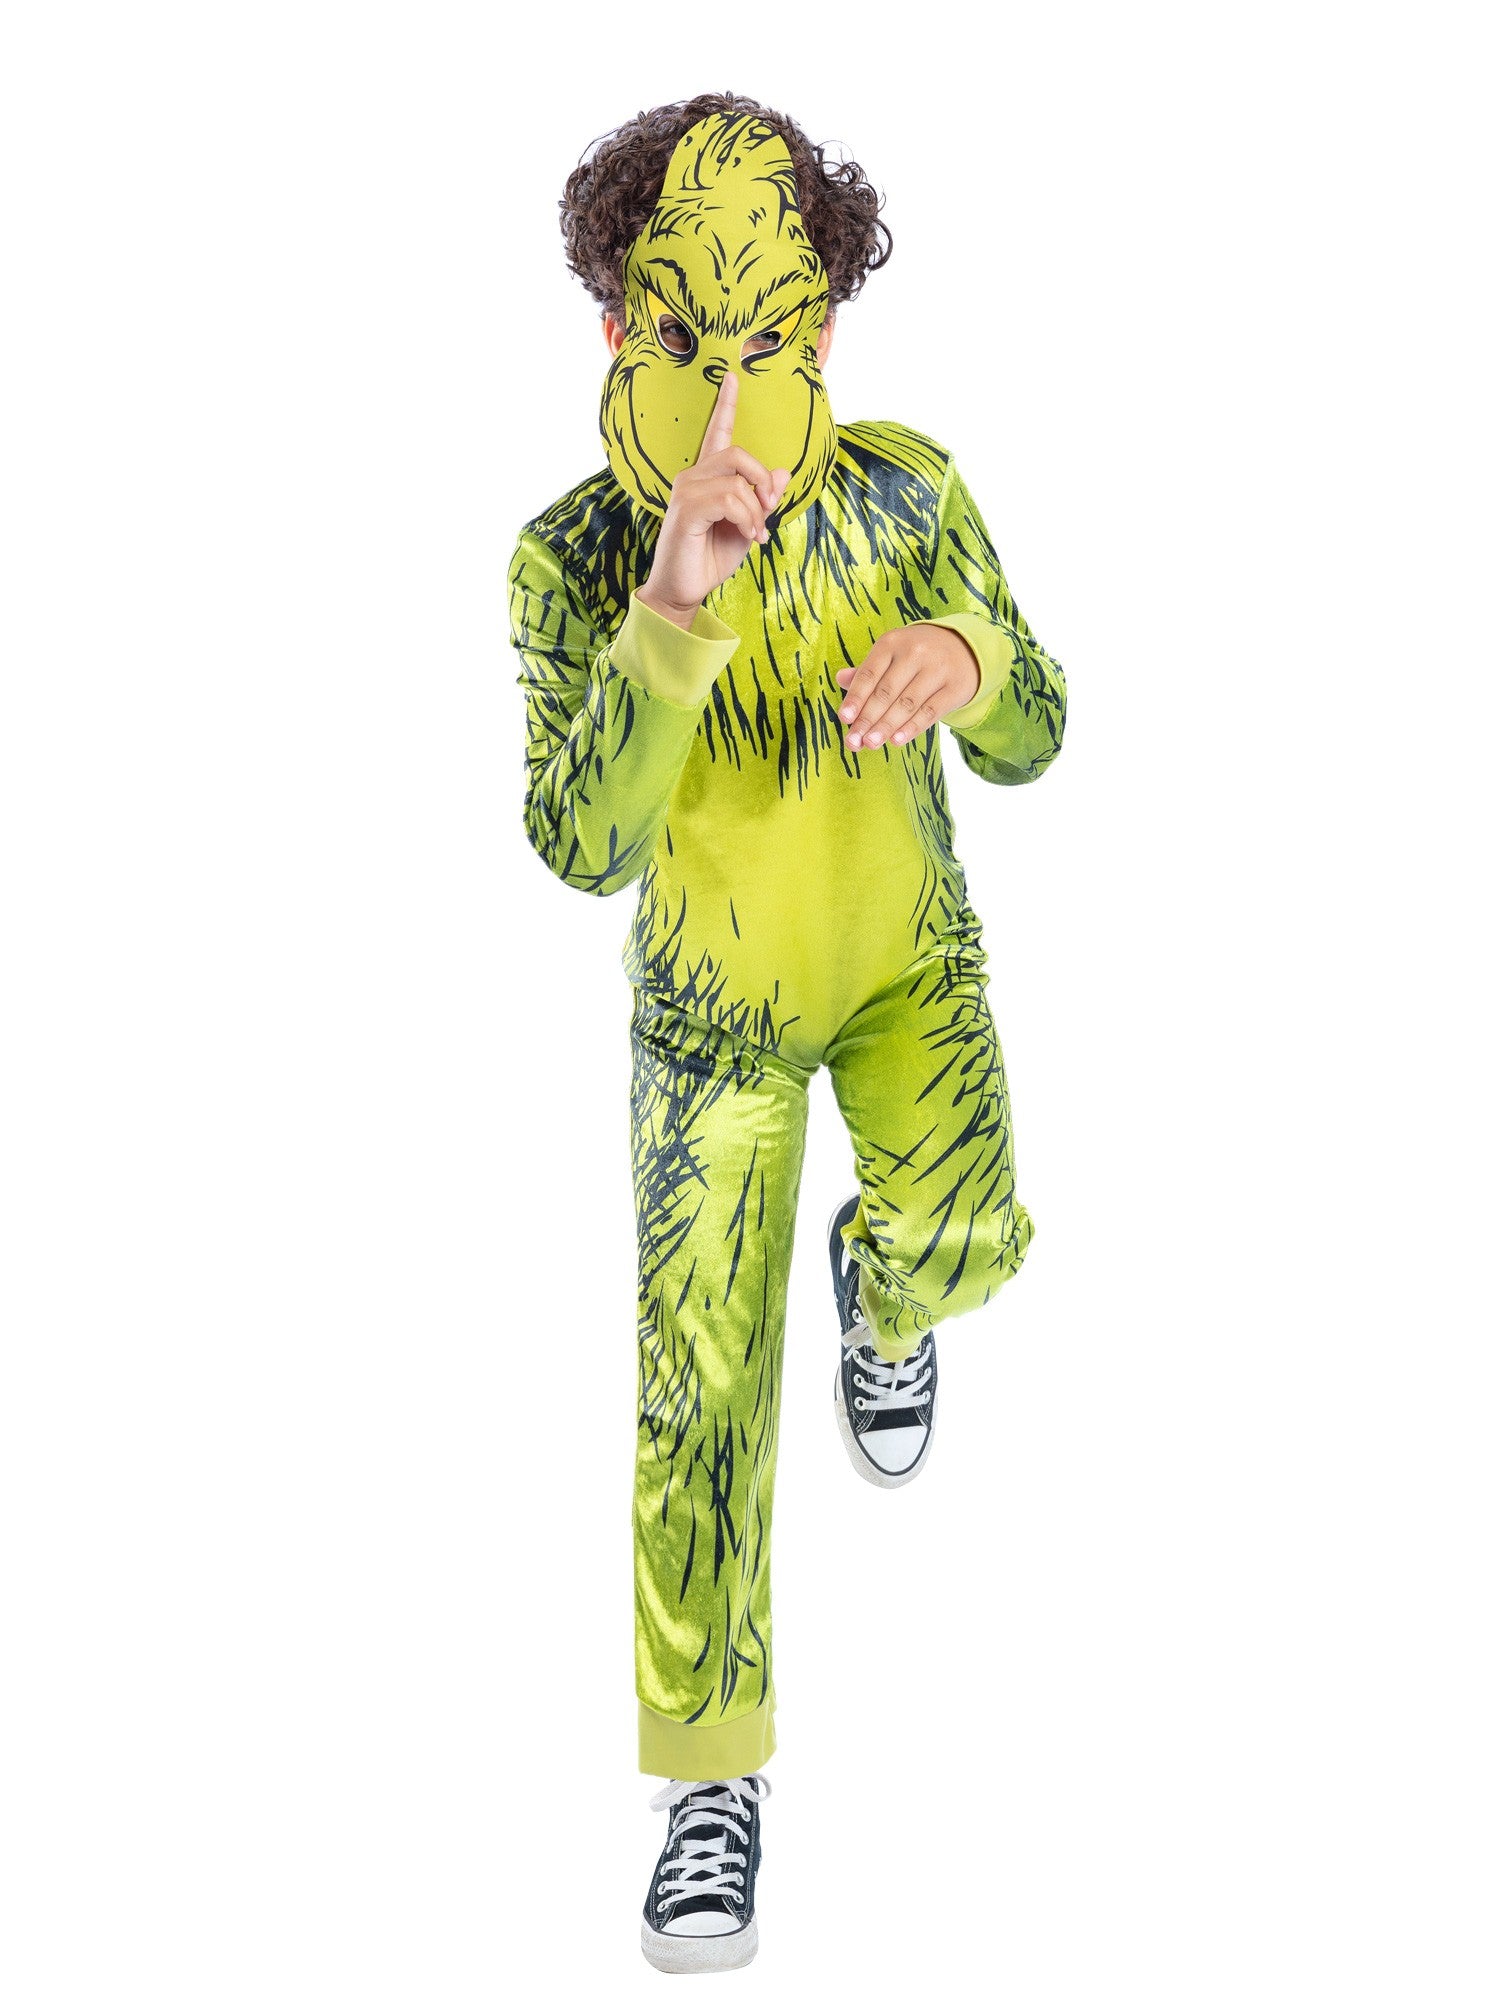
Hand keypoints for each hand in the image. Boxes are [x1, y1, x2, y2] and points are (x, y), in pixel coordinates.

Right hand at [635, 372, 790, 630]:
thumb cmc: (711, 558)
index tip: (732, 376)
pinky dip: (746, 519)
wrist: (684, 590)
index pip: (717, 433)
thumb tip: (781, 472)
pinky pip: (729, 500)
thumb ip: (762, 501)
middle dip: (762, 481)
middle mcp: (692, 477)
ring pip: (737, 482)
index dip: (726, 405)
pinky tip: (748, 538)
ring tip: (756, 536)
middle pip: (737, 453)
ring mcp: (686, 491)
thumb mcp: (747, 527)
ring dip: (756, 512)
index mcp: (707, 478)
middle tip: (770, 508)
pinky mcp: (686, 509)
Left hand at [835, 624, 982, 749]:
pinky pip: (930, 711)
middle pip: (886, 692)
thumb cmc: (917, 656)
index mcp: (892, 643)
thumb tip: (840, 679)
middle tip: (853, 741)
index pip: (869, 674)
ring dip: (886, 726)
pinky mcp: (955, 687)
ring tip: (871, 744)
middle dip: (867, 719)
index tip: (844, 719)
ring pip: (907, 703)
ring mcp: (937, 669)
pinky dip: (912, 727)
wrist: (964, 649)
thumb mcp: (891, 654)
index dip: (855, 698)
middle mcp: (915, 653)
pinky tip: (897, 740)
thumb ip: (867, 670)